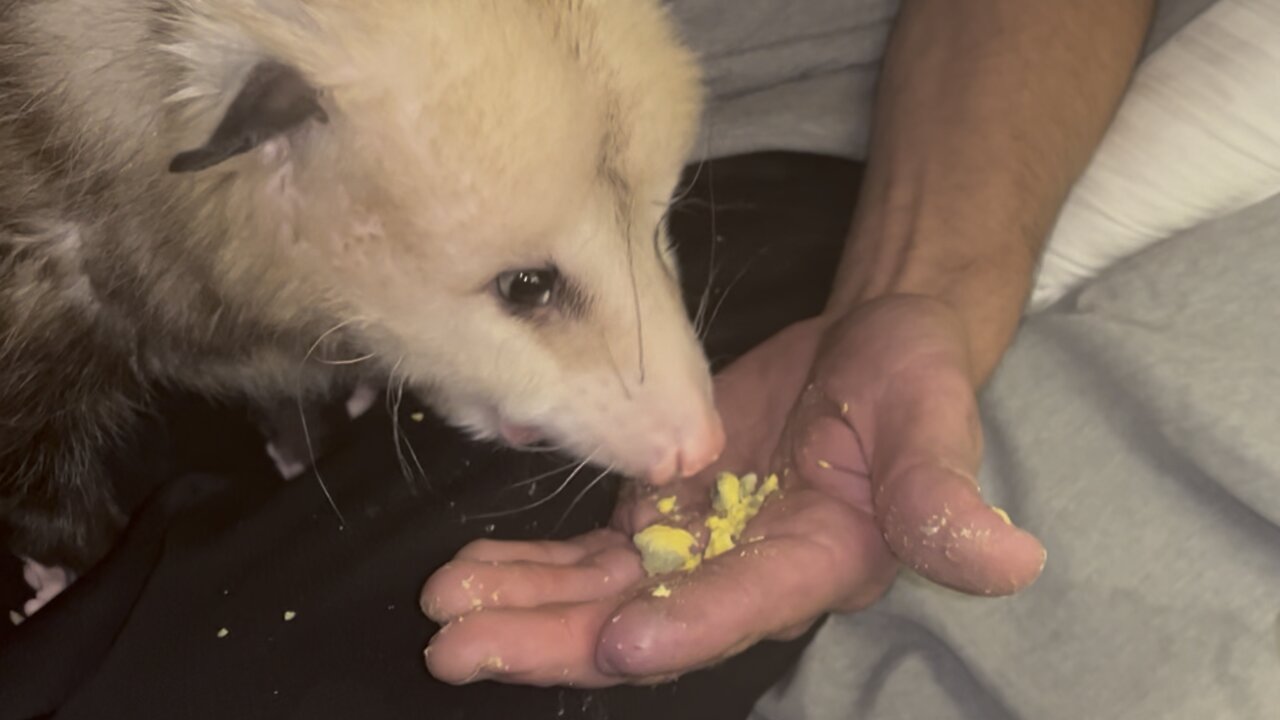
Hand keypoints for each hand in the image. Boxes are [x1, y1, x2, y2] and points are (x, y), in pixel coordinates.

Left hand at [419, 296, 1046, 686]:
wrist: (866, 350)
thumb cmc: (912, 380)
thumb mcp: (934, 421)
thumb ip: (944, 494)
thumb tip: (1010, 558)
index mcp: (817, 562)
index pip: (746, 604)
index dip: (687, 624)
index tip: (618, 635)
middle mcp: (745, 575)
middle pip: (645, 620)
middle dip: (554, 639)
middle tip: (462, 645)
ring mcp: (694, 548)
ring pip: (598, 594)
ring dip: (521, 607)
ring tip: (442, 609)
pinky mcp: (659, 514)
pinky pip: (586, 554)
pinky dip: (528, 564)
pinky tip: (469, 571)